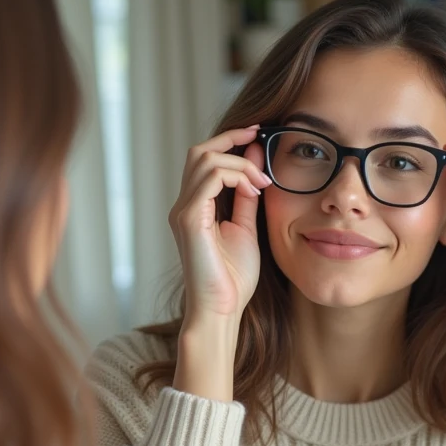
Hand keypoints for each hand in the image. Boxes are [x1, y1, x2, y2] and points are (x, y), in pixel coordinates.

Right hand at [169, 125, 271, 323]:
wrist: (222, 311)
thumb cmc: (233, 279)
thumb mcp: (246, 228)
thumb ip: (248, 195)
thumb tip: (256, 160)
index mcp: (195, 207)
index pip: (204, 159)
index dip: (229, 141)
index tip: (257, 134)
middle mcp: (183, 205)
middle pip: (199, 152)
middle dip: (231, 139)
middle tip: (260, 138)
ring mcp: (183, 211)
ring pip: (204, 159)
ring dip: (239, 162)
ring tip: (261, 181)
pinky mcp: (189, 220)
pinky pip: (210, 179)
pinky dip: (236, 175)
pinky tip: (254, 190)